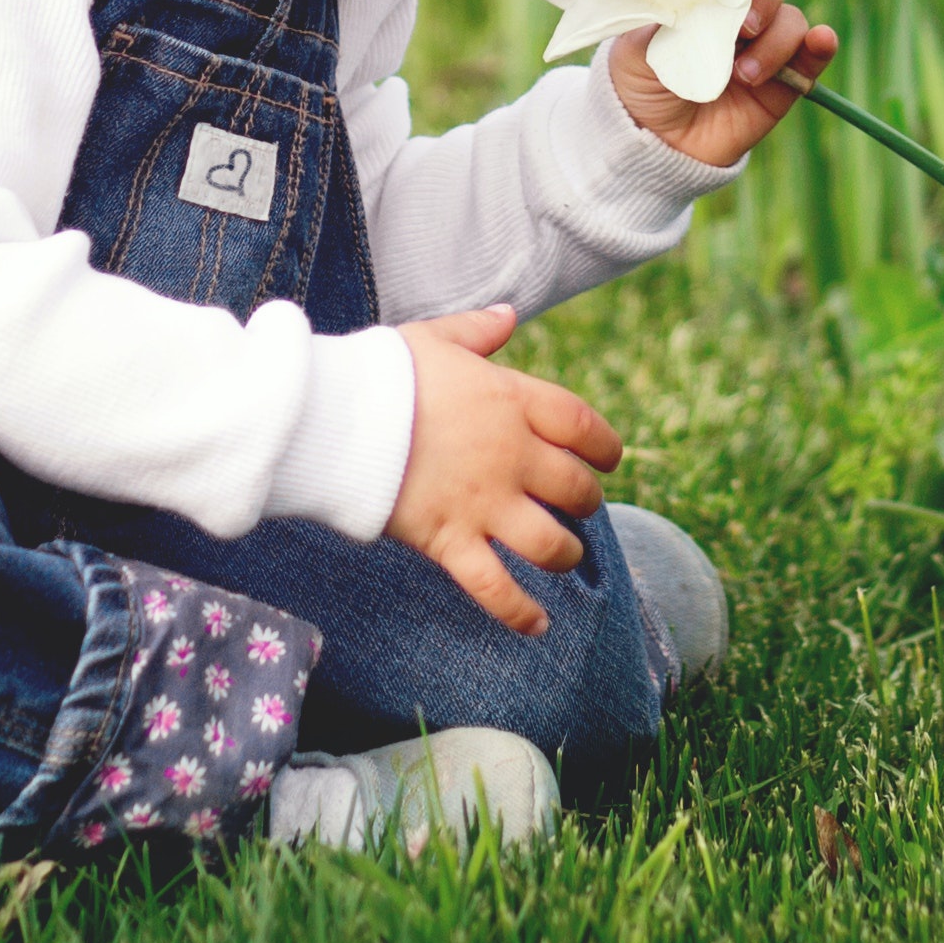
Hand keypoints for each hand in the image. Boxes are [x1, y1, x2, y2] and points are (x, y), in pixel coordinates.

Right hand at [383, 303, 618, 634]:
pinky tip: (539, 626)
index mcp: (511, 402)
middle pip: (575, 489)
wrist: (335, 415)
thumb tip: (508, 315)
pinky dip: (520, 613)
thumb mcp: (433, 339)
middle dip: (585, 502)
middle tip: (577, 507)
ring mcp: (484, 502)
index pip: (583, 425)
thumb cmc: (380, 374)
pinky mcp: (450, 540)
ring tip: (562, 557)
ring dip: (565, 554)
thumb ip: (476, 331)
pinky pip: (496, 588)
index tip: (607, 459)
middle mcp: (510, 456)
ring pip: (550, 543)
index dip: (604, 446)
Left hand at [608, 0, 838, 167]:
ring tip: (746, 76)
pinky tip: (821, 41)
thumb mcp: (635, 48)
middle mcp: (739, 23)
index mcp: (707, 4)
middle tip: (745, 30)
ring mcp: (764, 51)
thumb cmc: (640, 88)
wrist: (656, 146)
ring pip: (792, 23)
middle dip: (763, 7)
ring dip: (776, 43)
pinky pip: (812, 57)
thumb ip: (662, 16)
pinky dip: (822, 44)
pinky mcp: (785, 84)